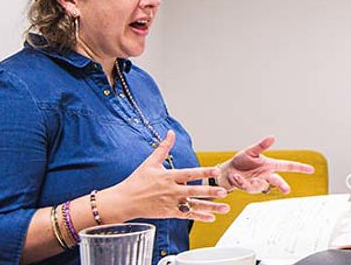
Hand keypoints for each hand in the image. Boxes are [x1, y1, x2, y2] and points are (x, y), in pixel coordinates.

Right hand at [100, 130, 229, 221]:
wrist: (125, 201)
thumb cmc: (137, 181)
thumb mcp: (150, 162)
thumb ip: (164, 147)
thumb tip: (171, 132)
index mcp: (168, 177)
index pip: (189, 173)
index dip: (203, 172)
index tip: (216, 171)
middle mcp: (171, 190)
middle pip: (194, 191)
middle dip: (210, 192)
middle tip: (224, 192)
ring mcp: (171, 203)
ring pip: (194, 205)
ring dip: (211, 207)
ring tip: (225, 207)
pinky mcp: (169, 213)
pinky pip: (187, 215)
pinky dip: (199, 216)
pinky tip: (211, 217)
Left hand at [216, 135, 314, 193]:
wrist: (227, 172)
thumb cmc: (241, 161)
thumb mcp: (251, 151)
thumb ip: (262, 145)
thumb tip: (272, 137)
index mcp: (270, 165)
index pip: (288, 166)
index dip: (300, 168)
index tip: (311, 169)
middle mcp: (266, 175)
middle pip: (278, 181)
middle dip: (282, 185)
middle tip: (287, 190)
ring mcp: (259, 183)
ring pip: (259, 185)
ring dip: (248, 181)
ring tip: (237, 175)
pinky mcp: (250, 189)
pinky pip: (247, 187)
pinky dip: (239, 181)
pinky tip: (235, 177)